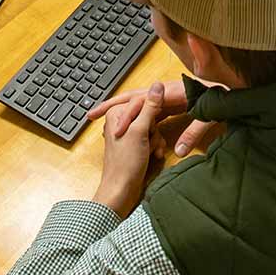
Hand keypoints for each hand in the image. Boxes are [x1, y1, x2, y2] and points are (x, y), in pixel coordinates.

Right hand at [88, 80, 223, 156]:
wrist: (233, 91)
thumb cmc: (221, 101)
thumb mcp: (208, 118)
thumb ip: (194, 132)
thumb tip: (179, 151)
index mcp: (172, 92)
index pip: (142, 103)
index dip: (127, 117)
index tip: (115, 131)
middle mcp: (167, 91)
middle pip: (133, 96)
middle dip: (112, 104)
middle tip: (92, 114)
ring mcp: (168, 96)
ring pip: (138, 100)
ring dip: (120, 108)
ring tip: (102, 118)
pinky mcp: (172, 102)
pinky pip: (148, 107)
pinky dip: (134, 112)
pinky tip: (125, 122)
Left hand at [91, 81, 166, 217]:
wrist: (120, 189)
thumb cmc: (126, 162)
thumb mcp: (140, 131)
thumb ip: (150, 106)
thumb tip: (157, 84)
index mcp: (117, 112)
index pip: (144, 101)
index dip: (152, 114)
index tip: (150, 127)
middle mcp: (120, 119)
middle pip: (148, 115)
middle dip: (154, 130)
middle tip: (149, 141)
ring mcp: (126, 132)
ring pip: (151, 127)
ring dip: (155, 140)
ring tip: (152, 151)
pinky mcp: (133, 144)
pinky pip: (149, 138)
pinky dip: (154, 146)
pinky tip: (154, 156)